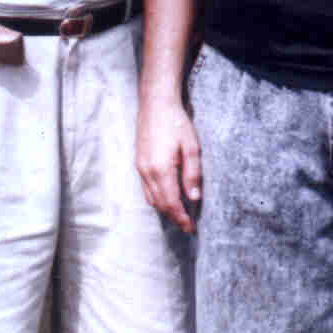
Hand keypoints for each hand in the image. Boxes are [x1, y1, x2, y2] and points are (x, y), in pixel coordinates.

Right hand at [136, 98, 202, 233]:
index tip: (192, 229)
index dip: (182, 219)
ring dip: (165, 209)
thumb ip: (192, 174)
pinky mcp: (139, 163)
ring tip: (180, 214)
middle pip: (160, 205)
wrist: (156, 103)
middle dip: (174, 218)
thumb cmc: (176, 122)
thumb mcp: (191, 147)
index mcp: (161, 170)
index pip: (171, 203)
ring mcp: (140, 168)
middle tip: (189, 226)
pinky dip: (157, 198)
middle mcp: (147, 173)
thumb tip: (194, 199)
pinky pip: (146, 189)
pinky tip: (167, 197)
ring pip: (151, 199)